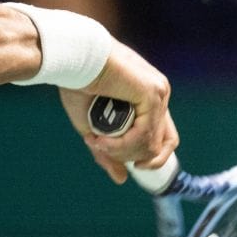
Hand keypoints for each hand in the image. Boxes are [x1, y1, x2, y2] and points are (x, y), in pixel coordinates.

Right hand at [58, 41, 177, 183]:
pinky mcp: (152, 94)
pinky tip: (101, 140)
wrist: (71, 58)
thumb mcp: (92, 125)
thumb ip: (108, 150)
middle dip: (135, 157)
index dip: (145, 155)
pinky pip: (144, 135)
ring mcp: (159, 93)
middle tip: (105, 151)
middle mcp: (159, 93)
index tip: (122, 161)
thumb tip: (122, 179)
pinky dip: (122, 145)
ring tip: (96, 142)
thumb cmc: (77, 83)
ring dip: (121, 151)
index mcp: (148, 96)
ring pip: (151, 144)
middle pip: (164, 143)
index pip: (162, 136)